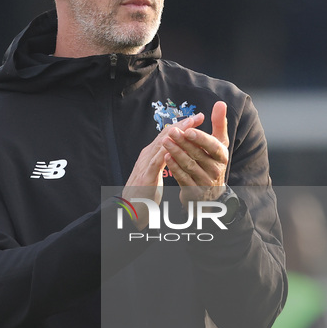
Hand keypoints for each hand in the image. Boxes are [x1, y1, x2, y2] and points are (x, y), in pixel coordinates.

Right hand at [123, 113, 205, 227]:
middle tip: (198, 116)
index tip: (196, 120)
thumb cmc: (142, 196)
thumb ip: (160, 165)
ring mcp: (145, 164)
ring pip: (162, 144)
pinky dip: (168, 151)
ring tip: (191, 124)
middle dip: (182, 125)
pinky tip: (178, 144)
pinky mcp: (146, 176)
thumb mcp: (153, 177)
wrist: (128, 211)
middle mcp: (147, 156)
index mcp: (150, 156)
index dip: (181, 127)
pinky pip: (158, 160)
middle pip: (165, 136)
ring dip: (177, 133)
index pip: (167, 137)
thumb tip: (170, 157)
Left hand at [162, 101, 228, 206]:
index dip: (200, 138)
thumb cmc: (213, 160)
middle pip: (198, 155)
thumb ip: (219, 123)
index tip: (188, 130)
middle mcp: (215, 170)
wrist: (211, 191)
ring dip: (176, 153)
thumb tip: (220, 103)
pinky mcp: (194, 190)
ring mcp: (204, 182)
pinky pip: (183, 178)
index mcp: (222, 156)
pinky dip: (174, 167)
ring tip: (165, 142)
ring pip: (189, 166)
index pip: (213, 146)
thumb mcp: (220, 143)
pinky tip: (166, 157)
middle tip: (171, 131)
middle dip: (183, 143)